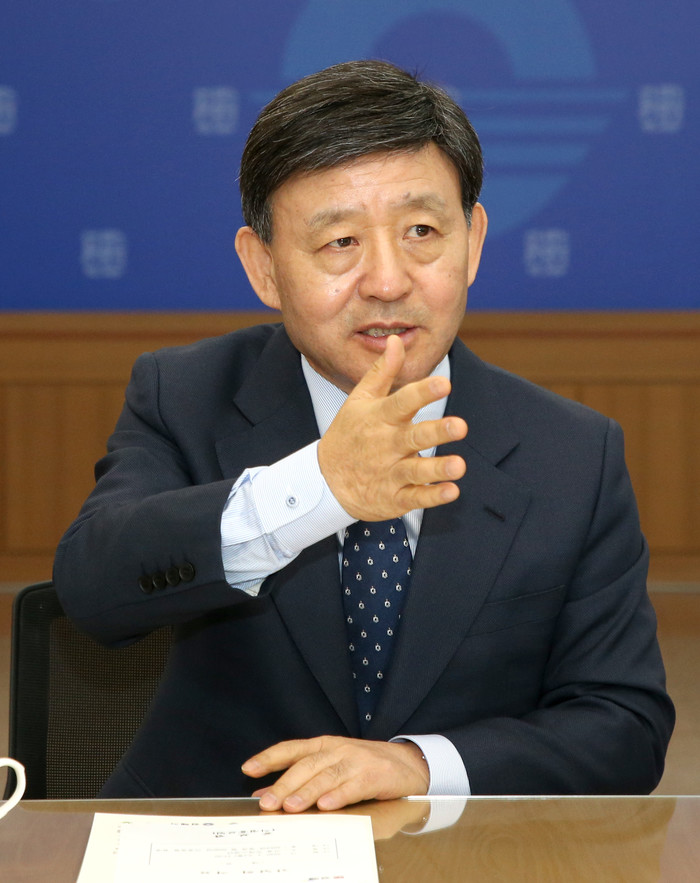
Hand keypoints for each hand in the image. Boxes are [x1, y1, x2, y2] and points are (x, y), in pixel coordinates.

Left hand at [242, 735, 429, 812]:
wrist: (406, 764)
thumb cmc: (364, 766)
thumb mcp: (331, 767)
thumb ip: (300, 779)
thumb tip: (264, 793)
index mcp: (324, 745)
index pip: (291, 749)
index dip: (269, 757)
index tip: (249, 768)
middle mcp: (337, 749)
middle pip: (306, 765)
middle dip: (284, 784)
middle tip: (268, 802)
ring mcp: (356, 760)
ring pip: (326, 775)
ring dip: (307, 792)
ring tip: (291, 806)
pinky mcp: (373, 774)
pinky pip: (353, 785)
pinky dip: (338, 795)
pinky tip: (326, 805)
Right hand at [318, 335, 466, 520]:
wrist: (325, 481)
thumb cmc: (348, 435)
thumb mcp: (359, 400)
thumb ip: (382, 371)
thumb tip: (396, 340)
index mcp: (379, 418)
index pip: (402, 402)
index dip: (423, 393)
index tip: (444, 383)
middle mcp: (386, 445)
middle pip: (413, 437)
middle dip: (436, 432)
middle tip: (460, 426)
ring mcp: (389, 472)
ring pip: (416, 470)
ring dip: (437, 468)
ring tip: (459, 465)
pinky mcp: (394, 497)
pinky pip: (414, 498)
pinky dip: (432, 496)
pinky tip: (451, 491)